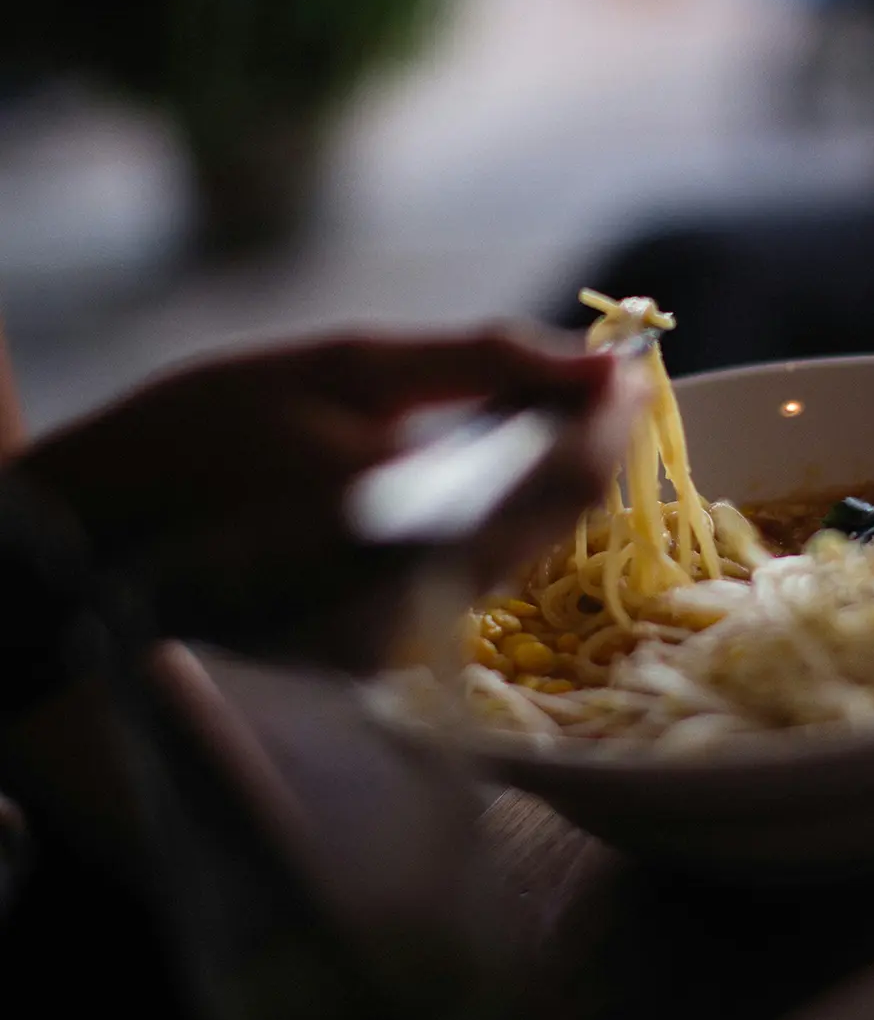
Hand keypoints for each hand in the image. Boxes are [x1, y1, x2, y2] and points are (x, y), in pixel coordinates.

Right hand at [14, 329, 645, 670]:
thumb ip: (486, 363)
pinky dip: (495, 517)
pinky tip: (479, 470)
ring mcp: (405, 645)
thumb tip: (602, 362)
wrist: (99, 532)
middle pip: (558, 523)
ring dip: (546, 480)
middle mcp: (424, 607)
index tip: (628, 365)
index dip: (612, 417)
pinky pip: (476, 577)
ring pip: (524, 553)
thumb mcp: (345, 365)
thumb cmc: (207, 429)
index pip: (567, 478)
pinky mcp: (385, 657)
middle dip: (586, 445)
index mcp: (413, 526)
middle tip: (593, 380)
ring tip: (538, 413)